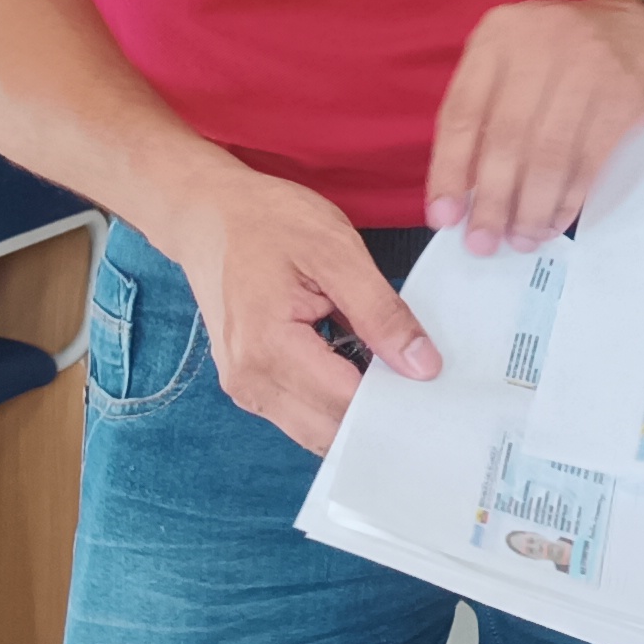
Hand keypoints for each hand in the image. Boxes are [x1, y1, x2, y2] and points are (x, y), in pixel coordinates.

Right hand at [156, 165, 438, 453]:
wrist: (208, 213)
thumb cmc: (269, 222)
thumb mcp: (337, 252)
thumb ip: (381, 313)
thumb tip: (423, 366)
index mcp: (269, 348)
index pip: (347, 405)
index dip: (396, 401)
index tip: (435, 388)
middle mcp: (250, 381)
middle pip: (330, 430)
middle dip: (378, 415)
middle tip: (421, 384)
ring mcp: (244, 386)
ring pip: (315, 430)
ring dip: (355, 410)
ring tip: (391, 372)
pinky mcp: (248, 383)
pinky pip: (299, 412)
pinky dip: (332, 400)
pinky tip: (358, 366)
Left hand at [428, 0, 643, 254]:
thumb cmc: (568, 53)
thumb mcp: (518, 58)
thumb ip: (488, 109)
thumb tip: (464, 191)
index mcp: (499, 35)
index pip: (461, 111)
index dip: (448, 170)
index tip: (444, 217)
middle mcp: (539, 46)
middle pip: (505, 139)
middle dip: (491, 201)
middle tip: (482, 243)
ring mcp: (585, 69)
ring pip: (547, 156)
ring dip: (530, 208)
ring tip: (521, 240)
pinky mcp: (622, 97)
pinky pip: (587, 162)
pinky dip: (567, 200)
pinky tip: (553, 223)